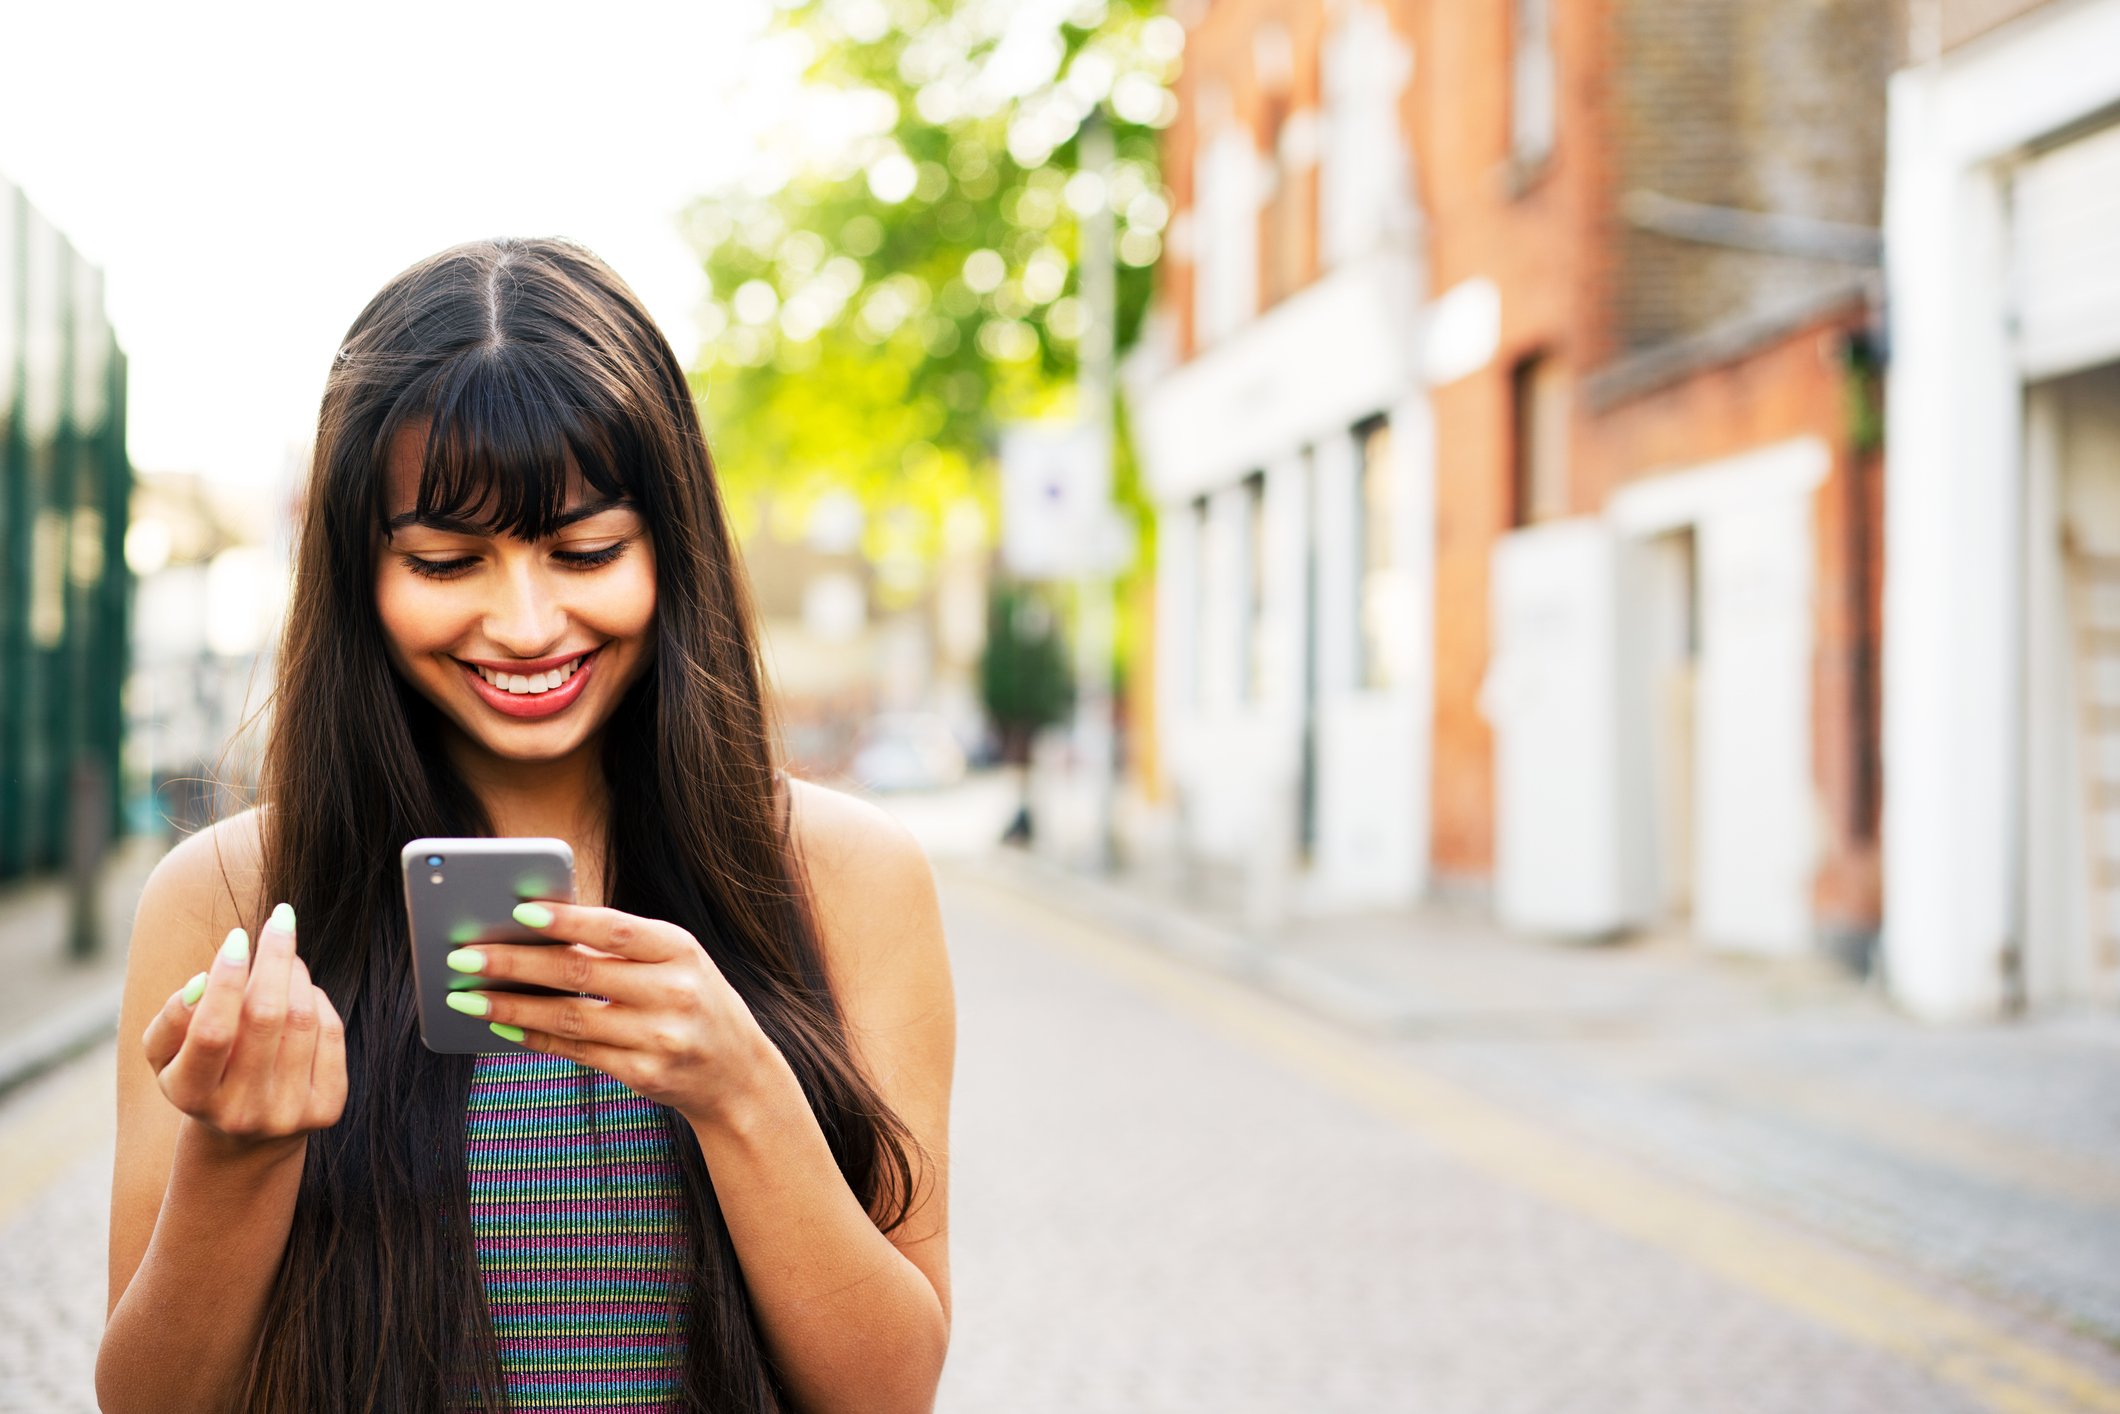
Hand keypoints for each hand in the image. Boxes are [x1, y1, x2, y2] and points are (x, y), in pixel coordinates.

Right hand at [142, 902, 347, 1156]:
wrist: (246, 1137)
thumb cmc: (200, 1073)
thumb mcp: (167, 1054)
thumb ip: (171, 1019)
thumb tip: (202, 982)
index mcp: (192, 1097)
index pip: (212, 1031)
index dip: (226, 979)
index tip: (237, 937)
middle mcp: (242, 1110)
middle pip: (266, 1017)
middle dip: (274, 958)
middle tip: (280, 920)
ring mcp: (288, 1113)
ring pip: (302, 1019)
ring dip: (297, 975)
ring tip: (286, 955)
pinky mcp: (327, 1109)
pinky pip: (330, 1034)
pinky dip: (318, 1001)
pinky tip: (302, 992)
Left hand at [441, 901, 779, 1128]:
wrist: (738, 1073)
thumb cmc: (692, 1000)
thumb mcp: (672, 962)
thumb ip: (618, 948)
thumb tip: (534, 933)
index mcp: (680, 949)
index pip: (615, 930)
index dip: (566, 921)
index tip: (517, 911)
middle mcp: (674, 992)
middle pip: (581, 974)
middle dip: (515, 964)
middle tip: (462, 956)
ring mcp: (660, 1038)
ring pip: (570, 1018)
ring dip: (511, 1006)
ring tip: (466, 996)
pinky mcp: (644, 1074)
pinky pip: (577, 1052)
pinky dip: (534, 1037)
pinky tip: (501, 1026)